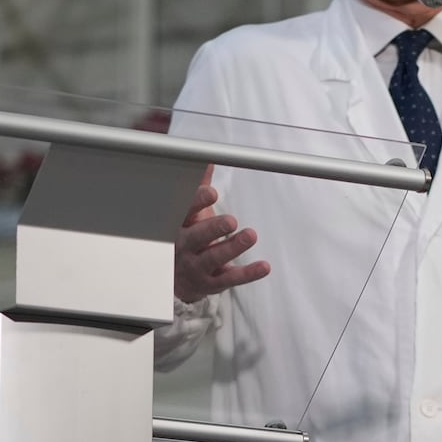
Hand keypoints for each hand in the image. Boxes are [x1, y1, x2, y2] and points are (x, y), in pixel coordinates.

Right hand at [175, 168, 270, 304]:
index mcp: (177, 225)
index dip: (196, 202)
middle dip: (213, 228)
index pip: (184, 212)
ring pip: (213, 258)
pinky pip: (230, 279)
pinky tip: (264, 266)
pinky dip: (248, 273)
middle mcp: (183, 247)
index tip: (212, 193)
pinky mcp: (210, 283)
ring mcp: (195, 267)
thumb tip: (207, 158)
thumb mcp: (190, 214)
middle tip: (231, 221)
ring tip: (251, 235)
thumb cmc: (187, 237)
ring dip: (233, 247)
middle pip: (195, 237)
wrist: (177, 279)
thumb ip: (199, 188)